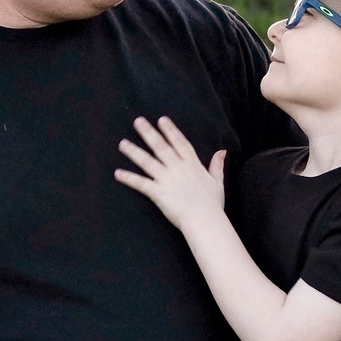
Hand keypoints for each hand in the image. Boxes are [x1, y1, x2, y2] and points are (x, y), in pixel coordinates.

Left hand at [115, 116, 227, 230]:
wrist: (205, 220)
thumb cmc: (212, 204)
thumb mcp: (217, 181)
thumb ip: (217, 165)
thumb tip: (222, 151)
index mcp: (192, 165)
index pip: (180, 143)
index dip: (171, 131)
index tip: (162, 120)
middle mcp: (178, 168)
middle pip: (161, 147)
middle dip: (149, 133)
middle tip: (137, 121)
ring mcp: (167, 180)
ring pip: (148, 162)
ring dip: (134, 152)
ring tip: (122, 143)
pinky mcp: (159, 193)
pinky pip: (141, 184)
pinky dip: (129, 178)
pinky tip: (118, 173)